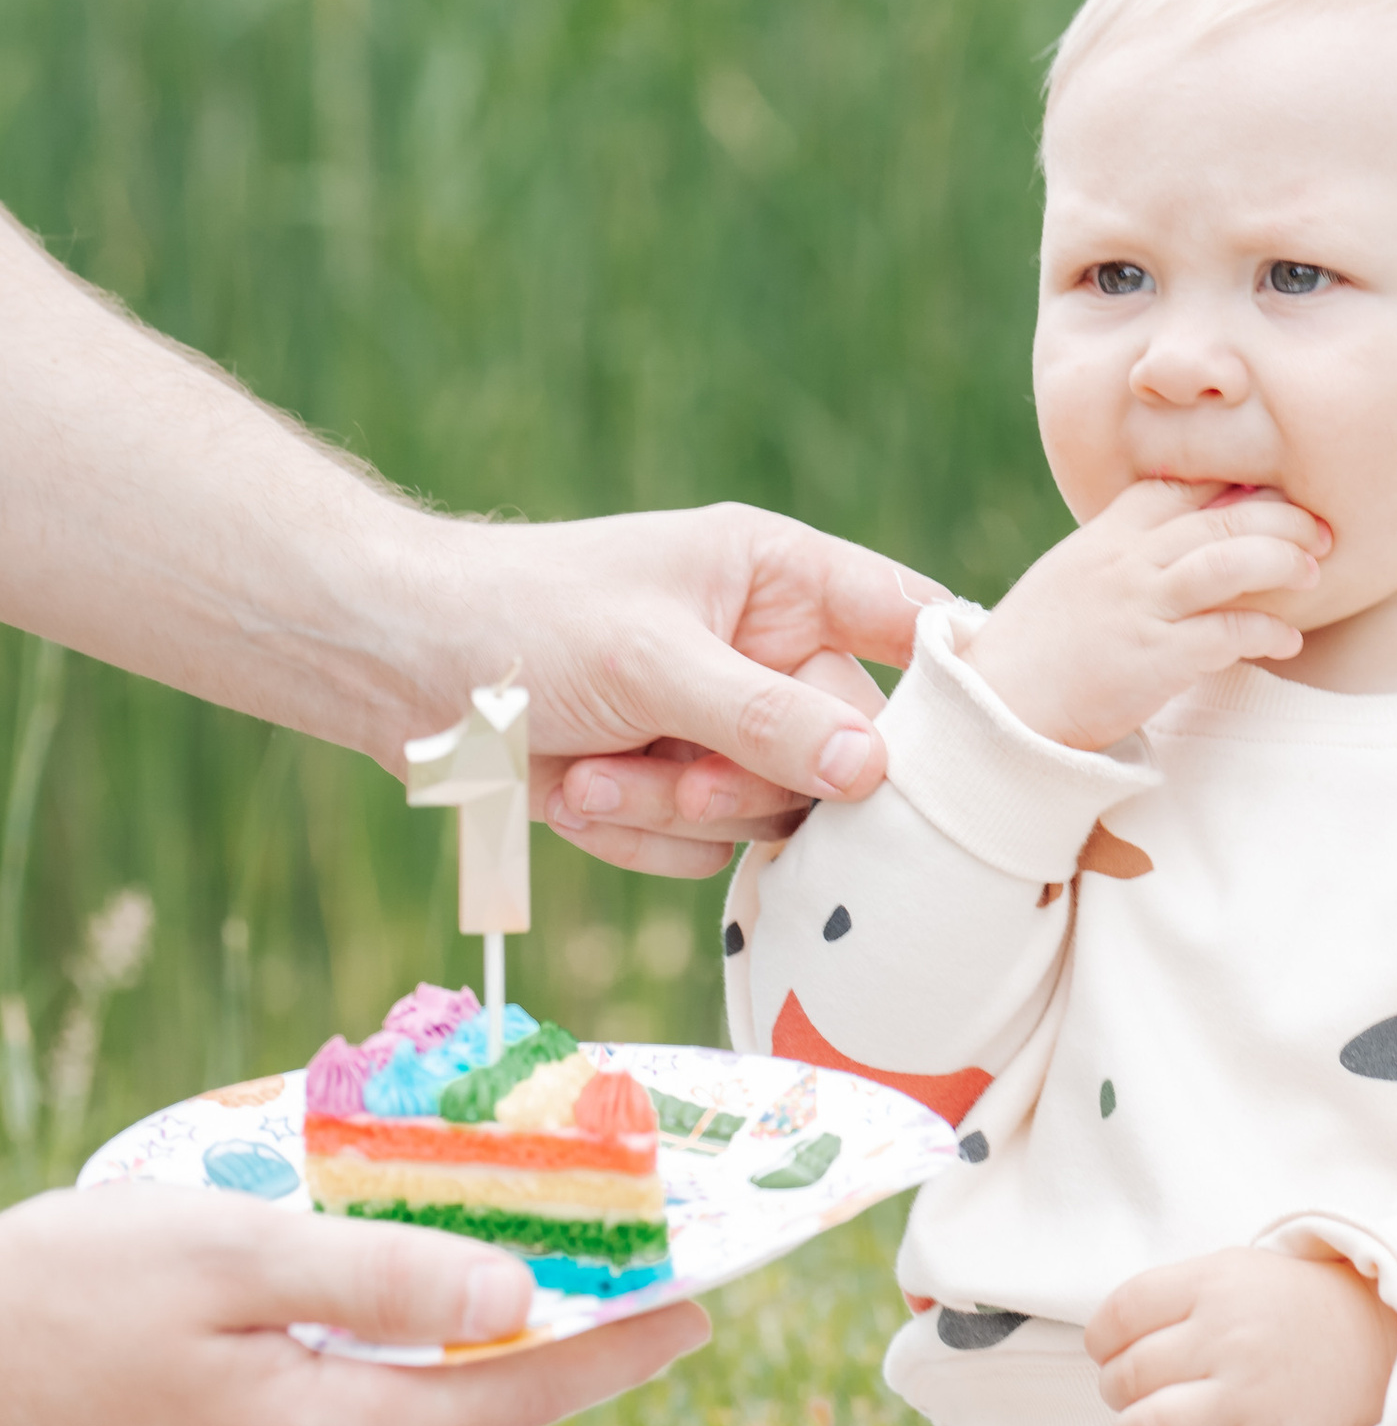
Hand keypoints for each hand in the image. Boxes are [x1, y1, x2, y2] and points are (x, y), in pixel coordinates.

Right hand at [0, 1189, 710, 1425]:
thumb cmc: (64, 1299)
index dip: (615, 1348)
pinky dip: (342, 1351)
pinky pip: (319, 1416)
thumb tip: (518, 1298)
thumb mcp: (231, 1255)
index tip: (700, 1309)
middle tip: (569, 1223)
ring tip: (414, 1225)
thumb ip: (379, 1277)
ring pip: (379, 1400)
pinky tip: (313, 1287)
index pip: (511, 1395)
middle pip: (451, 1395)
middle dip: (509, 1311)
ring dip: (410, 1322)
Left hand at [406, 503, 946, 878]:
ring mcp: (720, 724)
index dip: (956, 676)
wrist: (392, 667)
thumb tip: (879, 770)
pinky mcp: (671, 785)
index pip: (910, 619)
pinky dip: (636, 833)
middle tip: (680, 777)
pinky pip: (702, 848)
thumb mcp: (654, 662)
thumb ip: (768, 719)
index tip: (976, 747)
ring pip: (766, 814)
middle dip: (747, 778)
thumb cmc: (523, 621)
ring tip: (589, 773)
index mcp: (782, 578)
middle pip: (841, 750)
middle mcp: (767, 649)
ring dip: (675, 810)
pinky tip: (569, 791)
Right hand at [958, 482, 1330, 754]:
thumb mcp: (1074, 578)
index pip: (1180, 484)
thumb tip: (1185, 541)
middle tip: (1321, 531)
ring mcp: (1137, 607)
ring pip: (1225, 560)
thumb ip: (1124, 554)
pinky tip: (1287, 638)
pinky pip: (1222, 632)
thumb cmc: (1038, 649)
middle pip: (1219, 515)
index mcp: (1105, 535)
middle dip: (1281, 516)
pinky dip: (1263, 630)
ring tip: (1314, 570)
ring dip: (1280, 559)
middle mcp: (1125, 561)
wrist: (994, 709)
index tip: (1276, 495)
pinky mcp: (1150, 659)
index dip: (1236, 483)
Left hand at [1086, 1245, 1396, 1425]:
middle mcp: (1226, 1338)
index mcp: (1213, 1285)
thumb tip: (1105, 1344)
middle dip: (1114, 1389)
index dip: (1100, 1338)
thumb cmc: (1280, 1307)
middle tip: (1128, 1391)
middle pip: (1129, 1374)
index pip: (1124, 1311)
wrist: (1365, 1343)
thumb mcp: (1229, 1271)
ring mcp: (1244, 1396)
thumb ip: (1169, 1298)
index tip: (1107, 1349)